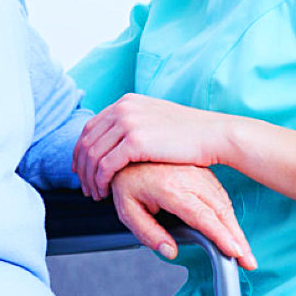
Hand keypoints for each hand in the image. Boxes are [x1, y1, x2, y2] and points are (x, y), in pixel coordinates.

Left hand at [74, 93, 238, 198]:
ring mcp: (127, 123)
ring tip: (94, 194)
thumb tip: (122, 136)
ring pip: (93, 155)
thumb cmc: (191, 133)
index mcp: (126, 102)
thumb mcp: (156, 118)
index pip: (91, 127)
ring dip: (90, 178)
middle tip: (84, 186)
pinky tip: (105, 192)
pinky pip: (106, 165)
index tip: (81, 168)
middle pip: (87, 141)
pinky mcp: (135, 141)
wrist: (214, 135)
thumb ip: (137, 123)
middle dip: (82, 167)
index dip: (82, 150)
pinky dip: (101, 181)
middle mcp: (122, 109)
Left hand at [109, 162, 256, 270]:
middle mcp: (188, 179)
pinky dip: (229, 215)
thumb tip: (170, 251)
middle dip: (237, 239)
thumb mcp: (127, 208)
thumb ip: (147, 232)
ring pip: (223, 204)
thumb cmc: (127, 178)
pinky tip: (231, 229)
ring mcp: (198, 174)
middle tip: (248, 262)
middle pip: (220, 213)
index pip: (202, 216)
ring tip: (243, 251)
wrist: (129, 147)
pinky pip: (220, 196)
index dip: (221, 236)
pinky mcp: (202, 172)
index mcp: (170, 188)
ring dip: (236, 228)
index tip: (235, 253)